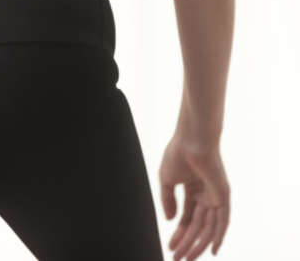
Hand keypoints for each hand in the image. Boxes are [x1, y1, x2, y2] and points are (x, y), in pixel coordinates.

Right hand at [159, 136, 230, 260]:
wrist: (191, 140)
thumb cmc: (177, 154)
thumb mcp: (167, 181)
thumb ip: (168, 200)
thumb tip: (169, 220)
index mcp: (192, 190)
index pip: (187, 218)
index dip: (178, 233)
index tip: (170, 246)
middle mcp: (205, 195)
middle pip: (197, 226)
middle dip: (187, 243)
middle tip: (177, 258)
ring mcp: (215, 196)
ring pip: (207, 227)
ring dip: (197, 243)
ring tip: (186, 257)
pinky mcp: (223, 196)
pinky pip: (223, 221)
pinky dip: (218, 236)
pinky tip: (211, 251)